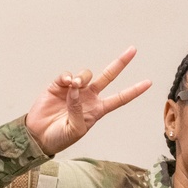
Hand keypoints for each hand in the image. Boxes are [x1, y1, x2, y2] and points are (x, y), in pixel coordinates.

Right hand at [25, 46, 151, 154]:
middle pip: (108, 76)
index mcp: (98, 109)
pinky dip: (67, 77)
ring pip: (87, 74)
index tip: (149, 83)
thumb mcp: (75, 129)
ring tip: (74, 85)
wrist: (38, 136)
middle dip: (121, 63)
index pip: (120, 98)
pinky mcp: (58, 86)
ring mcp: (74, 90)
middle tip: (133, 50)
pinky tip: (66, 83)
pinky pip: (67, 75)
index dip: (134, 91)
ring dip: (83, 77)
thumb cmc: (60, 137)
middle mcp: (89, 97)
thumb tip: (76, 89)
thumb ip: (78, 110)